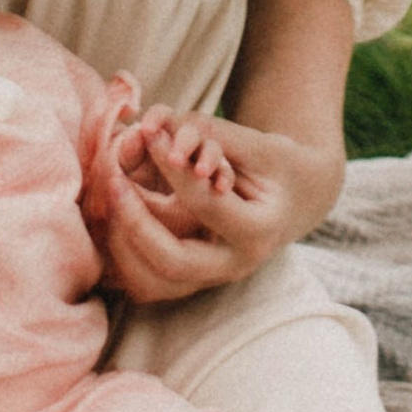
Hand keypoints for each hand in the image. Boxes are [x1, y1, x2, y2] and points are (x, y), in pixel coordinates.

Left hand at [89, 112, 330, 307]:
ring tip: (113, 198)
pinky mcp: (192, 281)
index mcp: (259, 232)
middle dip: (135, 222)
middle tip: (114, 181)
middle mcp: (235, 265)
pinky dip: (123, 256)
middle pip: (173, 261)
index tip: (148, 134)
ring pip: (151, 283)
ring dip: (122, 244)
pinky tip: (114, 220)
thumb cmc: (278, 166)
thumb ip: (211, 136)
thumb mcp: (260, 144)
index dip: (171, 167)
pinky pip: (145, 283)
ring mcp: (212, 279)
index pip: (204, 204)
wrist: (298, 201)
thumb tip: (152, 128)